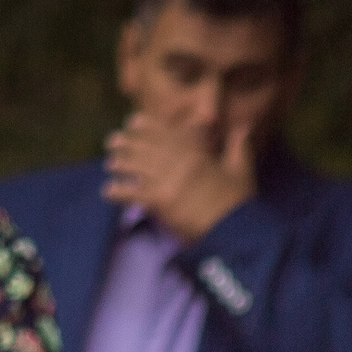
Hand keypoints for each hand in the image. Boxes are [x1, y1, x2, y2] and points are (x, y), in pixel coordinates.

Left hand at [103, 112, 254, 243]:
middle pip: (147, 147)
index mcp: (197, 153)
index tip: (133, 121)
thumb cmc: (239, 203)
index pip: (167, 133)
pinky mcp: (161, 201)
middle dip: (127, 143)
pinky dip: (119, 192)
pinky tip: (107, 191)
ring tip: (110, 165)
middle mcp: (179, 163)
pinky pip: (133, 193)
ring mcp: (168, 181)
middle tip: (112, 141)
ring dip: (121, 165)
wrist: (235, 230)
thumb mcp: (242, 171)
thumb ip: (239, 147)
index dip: (147, 125)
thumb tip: (244, 126)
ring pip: (137, 167)